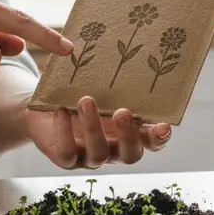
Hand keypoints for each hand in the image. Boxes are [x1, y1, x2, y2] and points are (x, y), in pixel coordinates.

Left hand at [25, 95, 171, 168]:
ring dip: (93, 127)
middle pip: (130, 155)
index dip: (159, 139)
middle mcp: (114, 149)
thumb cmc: (85, 94)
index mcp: (130, 133)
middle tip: (122, 112)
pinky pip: (67, 152)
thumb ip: (120, 82)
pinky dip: (64, 131)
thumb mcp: (104, 88)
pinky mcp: (66, 158)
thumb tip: (136, 55)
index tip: (163, 127)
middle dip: (128, 135)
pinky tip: (61, 111)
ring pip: (99, 153)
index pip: (152, 142)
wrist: (50, 106)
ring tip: (86, 100)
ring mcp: (90, 156)